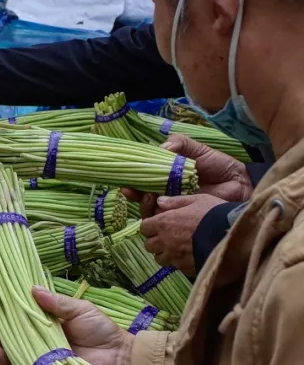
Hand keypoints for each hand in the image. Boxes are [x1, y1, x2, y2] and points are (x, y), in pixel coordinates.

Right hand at [0, 286, 133, 364]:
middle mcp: (37, 339)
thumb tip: (32, 288)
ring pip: (8, 349)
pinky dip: (6, 360)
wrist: (119, 358)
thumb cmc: (101, 331)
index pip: (17, 313)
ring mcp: (37, 357)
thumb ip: (56, 303)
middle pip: (7, 330)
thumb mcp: (79, 309)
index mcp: (44, 321)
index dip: (1, 306)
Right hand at [122, 134, 250, 216]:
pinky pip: (164, 220)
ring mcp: (173, 207)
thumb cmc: (219, 166)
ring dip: (144, 205)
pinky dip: (158, 216)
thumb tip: (162, 147)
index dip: (132, 181)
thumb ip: (180, 144)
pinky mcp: (181, 218)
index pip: (143, 180)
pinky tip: (161, 208)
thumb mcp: (198, 150)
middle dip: (134, 195)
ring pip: (149, 211)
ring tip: (151, 198)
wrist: (238, 183)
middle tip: (136, 191)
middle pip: (141, 197)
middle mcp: (166, 192)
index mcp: (167, 176)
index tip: (126, 183)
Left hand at [139, 193, 224, 276]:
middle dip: (156, 241)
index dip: (151, 226)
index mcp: (164, 223)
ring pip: (159, 258)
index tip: (160, 224)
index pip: (144, 227)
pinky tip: (190, 256)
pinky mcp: (185, 268)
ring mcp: (174, 257)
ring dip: (165, 253)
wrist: (233, 235)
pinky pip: (175, 266)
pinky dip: (179, 262)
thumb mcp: (197, 200)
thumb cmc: (214, 213)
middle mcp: (164, 242)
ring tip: (178, 248)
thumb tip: (159, 201)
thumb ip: (176, 202)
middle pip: (149, 245)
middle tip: (169, 236)